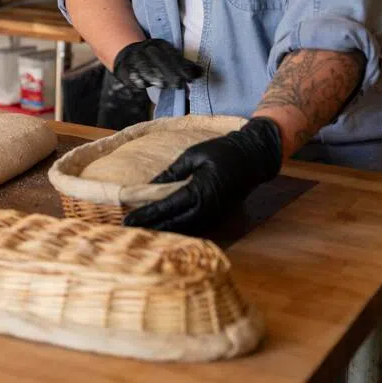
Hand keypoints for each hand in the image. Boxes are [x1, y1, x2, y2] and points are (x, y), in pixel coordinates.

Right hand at [112, 39, 201, 90]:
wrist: (129, 57)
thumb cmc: (156, 61)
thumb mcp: (169, 58)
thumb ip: (184, 66)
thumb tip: (201, 73)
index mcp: (160, 45)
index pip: (172, 54)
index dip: (182, 66)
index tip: (190, 78)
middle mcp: (147, 48)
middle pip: (158, 59)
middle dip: (169, 72)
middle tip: (178, 85)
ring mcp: (134, 58)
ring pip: (144, 66)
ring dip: (153, 76)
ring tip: (162, 85)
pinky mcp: (125, 68)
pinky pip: (131, 74)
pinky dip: (138, 79)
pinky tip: (144, 84)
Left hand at [122, 117, 283, 234]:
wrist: (254, 157)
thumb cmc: (222, 151)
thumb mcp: (193, 155)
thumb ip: (171, 172)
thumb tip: (149, 186)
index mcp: (200, 191)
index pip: (167, 207)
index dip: (146, 215)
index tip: (127, 221)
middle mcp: (208, 208)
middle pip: (174, 223)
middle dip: (151, 227)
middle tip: (128, 230)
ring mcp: (215, 215)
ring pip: (185, 228)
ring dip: (164, 230)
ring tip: (142, 230)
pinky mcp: (219, 215)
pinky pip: (195, 225)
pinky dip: (178, 227)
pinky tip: (164, 227)